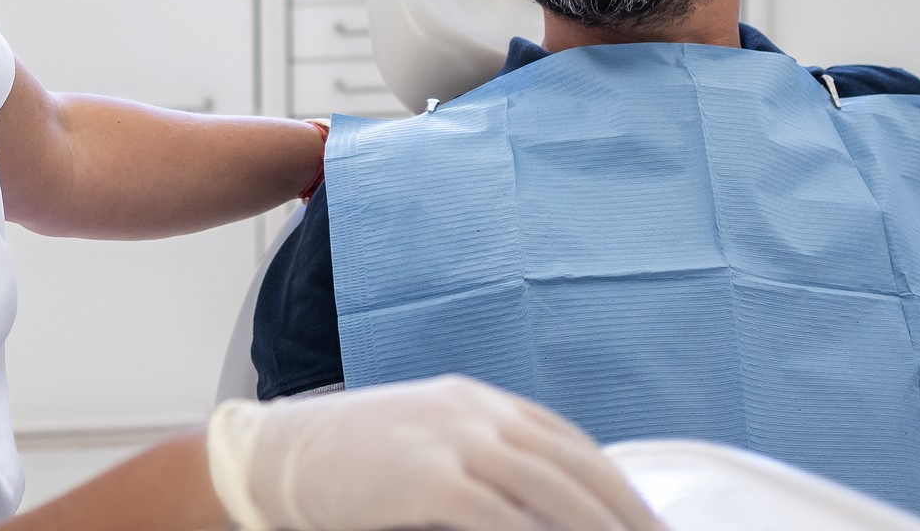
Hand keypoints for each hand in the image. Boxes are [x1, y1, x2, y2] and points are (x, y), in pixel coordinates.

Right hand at [205, 376, 666, 530]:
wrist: (270, 460)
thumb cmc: (344, 464)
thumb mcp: (421, 445)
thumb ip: (477, 462)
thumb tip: (539, 503)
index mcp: (475, 401)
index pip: (570, 443)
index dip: (617, 487)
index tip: (649, 524)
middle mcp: (473, 412)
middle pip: (574, 466)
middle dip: (626, 513)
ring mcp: (452, 441)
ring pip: (553, 490)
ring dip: (599, 529)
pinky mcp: (429, 482)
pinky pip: (502, 518)